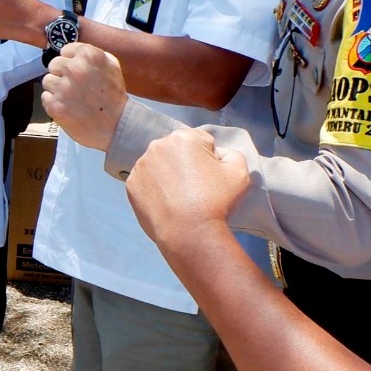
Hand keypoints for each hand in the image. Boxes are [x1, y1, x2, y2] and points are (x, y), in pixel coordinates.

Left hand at [41, 42, 126, 151]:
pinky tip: (68, 107)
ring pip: (47, 80)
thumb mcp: (112, 66)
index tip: (78, 72)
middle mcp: (74, 68)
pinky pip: (45, 97)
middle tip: (74, 86)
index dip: (70, 61)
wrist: (117, 126)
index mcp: (88, 56)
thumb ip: (93, 54)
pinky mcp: (55, 104)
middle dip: (62, 74)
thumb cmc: (114, 96)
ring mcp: (63, 87)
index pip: (65, 50)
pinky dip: (54, 102)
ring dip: (57, 88)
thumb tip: (73, 52)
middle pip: (54, 64)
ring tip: (72, 98)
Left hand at [126, 129, 249, 251]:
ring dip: (169, 174)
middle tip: (195, 188)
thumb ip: (231, 154)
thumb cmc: (215, 200)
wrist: (188, 233)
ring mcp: (141, 165)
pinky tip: (166, 202)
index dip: (210, 160)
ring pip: (160, 164)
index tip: (209, 178)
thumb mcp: (239, 172)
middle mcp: (157, 145)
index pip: (201, 142)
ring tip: (180, 197)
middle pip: (178, 151)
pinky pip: (147, 181)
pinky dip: (155, 188)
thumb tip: (217, 154)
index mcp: (183, 137)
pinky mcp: (131, 184)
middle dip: (186, 163)